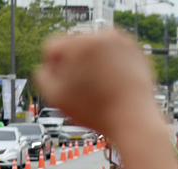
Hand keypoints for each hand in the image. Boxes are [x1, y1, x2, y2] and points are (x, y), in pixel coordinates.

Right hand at [35, 29, 155, 140]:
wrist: (135, 122)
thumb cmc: (98, 113)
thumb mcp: (57, 98)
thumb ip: (42, 77)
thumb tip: (46, 67)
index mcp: (78, 43)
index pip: (53, 48)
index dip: (55, 71)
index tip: (67, 88)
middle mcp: (100, 37)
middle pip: (75, 47)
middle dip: (76, 66)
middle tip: (86, 92)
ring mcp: (120, 43)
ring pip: (96, 51)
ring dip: (94, 66)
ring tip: (101, 90)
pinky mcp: (135, 52)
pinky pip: (115, 57)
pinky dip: (113, 70)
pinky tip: (114, 87)